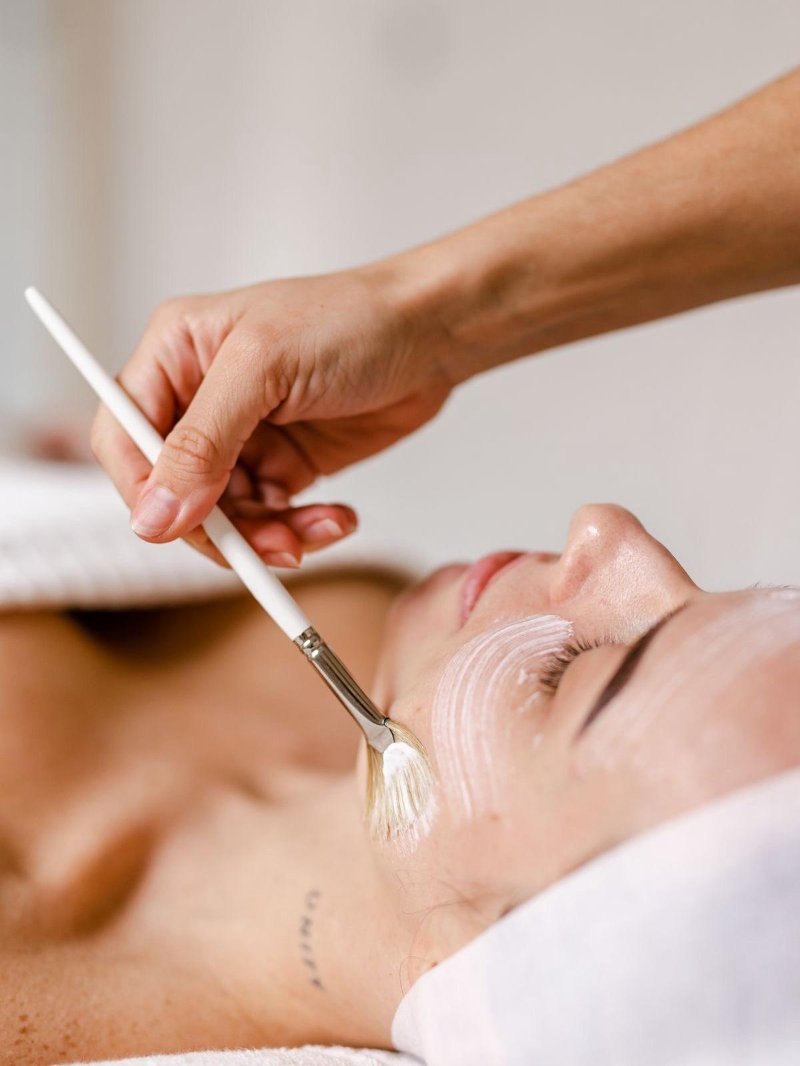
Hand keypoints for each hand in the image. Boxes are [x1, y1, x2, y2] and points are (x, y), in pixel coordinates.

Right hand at [91, 266, 452, 566]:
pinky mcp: (284, 464)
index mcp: (175, 354)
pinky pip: (271, 518)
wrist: (433, 333)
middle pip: (174, 490)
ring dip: (267, 536)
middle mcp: (201, 398)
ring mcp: (243, 436)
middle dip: (220, 526)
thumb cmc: (352, 320)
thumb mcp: (266, 368)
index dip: (144, 491)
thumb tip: (154, 514)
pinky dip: (300, 530)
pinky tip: (336, 518)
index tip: (182, 526)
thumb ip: (203, 443)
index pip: (124, 438)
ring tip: (314, 532)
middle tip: (269, 545)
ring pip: (224, 515)